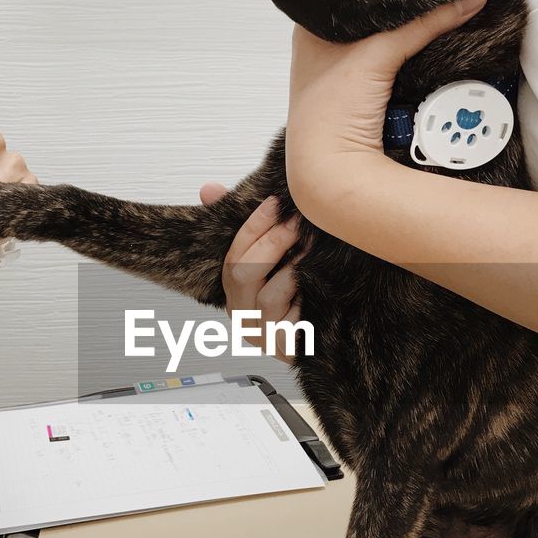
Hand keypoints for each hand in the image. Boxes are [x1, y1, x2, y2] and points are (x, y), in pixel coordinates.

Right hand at [200, 184, 301, 364]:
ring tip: (313, 246)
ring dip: (292, 269)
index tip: (274, 203)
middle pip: (243, 273)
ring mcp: (262, 333)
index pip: (233, 254)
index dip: (253, 226)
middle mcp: (242, 313)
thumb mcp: (272, 258)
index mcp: (234, 290)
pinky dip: (303, 298)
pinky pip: (291, 322)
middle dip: (272, 242)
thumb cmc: (296, 296)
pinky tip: (318, 280)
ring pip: (268, 297)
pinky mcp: (285, 347)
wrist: (328, 339)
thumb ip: (245, 227)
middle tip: (297, 221)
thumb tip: (208, 190)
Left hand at [284, 0, 486, 213]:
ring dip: (395, 33)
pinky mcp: (353, 98)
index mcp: (307, 29)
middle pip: (361, 16)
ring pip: (371, 42)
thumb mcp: (380, 53)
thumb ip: (427, 23)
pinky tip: (413, 46)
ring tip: (426, 4)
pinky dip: (396, 59)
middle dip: (389, 5)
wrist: (332, 172)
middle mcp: (315, 50)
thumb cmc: (333, 109)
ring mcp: (333, 76)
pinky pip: (379, 67)